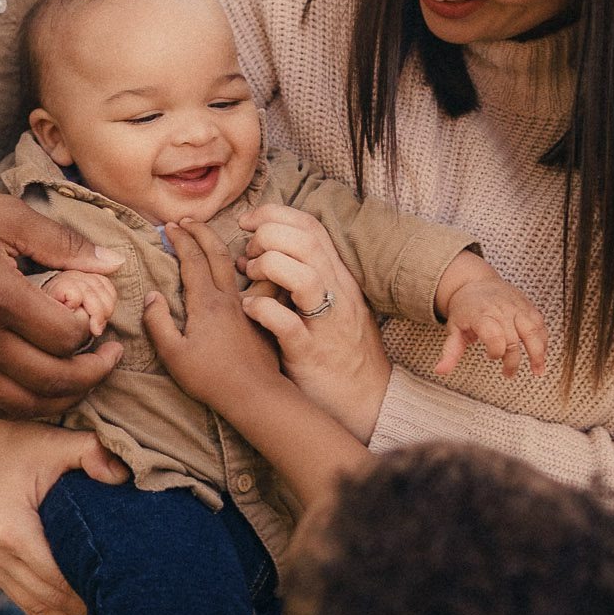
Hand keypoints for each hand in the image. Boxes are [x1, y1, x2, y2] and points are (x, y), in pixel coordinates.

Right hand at [0, 191, 122, 416]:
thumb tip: (114, 263)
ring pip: (27, 406)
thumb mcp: (6, 216)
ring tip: (85, 376)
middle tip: (110, 357)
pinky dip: (28, 406)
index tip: (98, 319)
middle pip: (53, 380)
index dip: (92, 332)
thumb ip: (63, 242)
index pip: (65, 336)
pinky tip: (45, 387)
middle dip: (94, 373)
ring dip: (66, 397)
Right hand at [0, 418, 129, 614]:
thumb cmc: (27, 446)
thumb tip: (120, 477)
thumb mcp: (60, 443)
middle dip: (84, 609)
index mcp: (9, 527)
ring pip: (35, 607)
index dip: (88, 589)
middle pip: (46, 597)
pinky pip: (23, 604)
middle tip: (123, 611)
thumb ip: (92, 452)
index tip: (121, 592)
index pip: (55, 576)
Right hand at [143, 221, 284, 416]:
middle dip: (200, 230)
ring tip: (212, 235)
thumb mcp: (173, 355)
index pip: (192, 259)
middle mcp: (228, 297)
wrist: (255, 393)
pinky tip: (243, 266)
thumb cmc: (211, 378)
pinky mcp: (260, 315)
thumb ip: (158, 323)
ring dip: (222, 244)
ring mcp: (247, 304)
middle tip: (186, 220)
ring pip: (236, 263)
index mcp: (205, 303)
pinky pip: (254, 279)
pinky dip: (246, 265)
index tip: (169, 226)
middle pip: (216, 252)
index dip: (180, 239)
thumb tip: (152, 296)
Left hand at [237, 204, 390, 441]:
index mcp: (338, 276)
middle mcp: (337, 293)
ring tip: (250, 276)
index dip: (274, 214)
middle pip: (306, 242)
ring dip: (269, 266)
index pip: (310, 227)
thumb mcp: (327, 303)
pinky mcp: (312, 354)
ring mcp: (327, 323)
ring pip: (304, 276)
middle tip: (247, 254)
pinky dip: (263, 310)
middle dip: (268, 235)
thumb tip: (257, 252)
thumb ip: (301, 275)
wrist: (366, 400)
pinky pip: (288, 325)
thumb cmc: (338, 349)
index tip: (248, 222)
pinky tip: (248, 309)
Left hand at [433, 251, 547, 378]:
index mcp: (481, 314)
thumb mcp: (454, 329)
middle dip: (513, 360)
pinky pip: (540, 324)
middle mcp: (501, 309)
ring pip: (533, 331)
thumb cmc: (465, 309)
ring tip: (537, 371)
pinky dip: (544, 341)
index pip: (494, 335)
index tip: (490, 357)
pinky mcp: (528, 306)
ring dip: (538, 353)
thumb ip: (450, 352)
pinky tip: (541, 355)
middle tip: (508, 373)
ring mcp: (517, 306)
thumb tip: (440, 371)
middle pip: (513, 339)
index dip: (495, 351)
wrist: (475, 282)